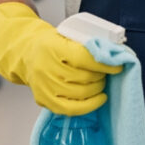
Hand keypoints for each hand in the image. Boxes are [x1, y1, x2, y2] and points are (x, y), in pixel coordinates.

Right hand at [0, 3, 121, 115]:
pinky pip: (71, 109)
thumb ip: (87, 44)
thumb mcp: (67, 35)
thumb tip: (113, 54)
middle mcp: (47, 68)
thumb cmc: (51, 44)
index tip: (117, 65)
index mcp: (53, 47)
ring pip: (81, 93)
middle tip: (106, 72)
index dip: (104, 63)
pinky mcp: (44, 99)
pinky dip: (89, 105)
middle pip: (84, 78)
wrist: (26, 53)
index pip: (84, 58)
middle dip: (101, 76)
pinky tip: (99, 99)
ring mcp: (44, 86)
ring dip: (97, 88)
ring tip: (100, 82)